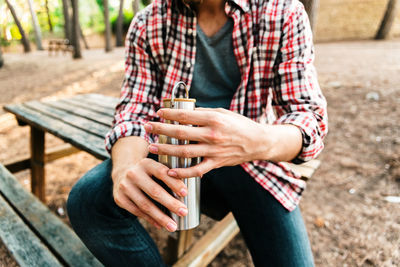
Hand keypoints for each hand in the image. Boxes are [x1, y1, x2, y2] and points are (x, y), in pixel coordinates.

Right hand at [112, 158, 187, 231]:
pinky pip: (137, 212)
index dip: (174, 183)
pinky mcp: (120, 198)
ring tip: (173, 226)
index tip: (185, 193)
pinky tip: (160, 225)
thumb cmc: (148, 173)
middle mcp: (134, 173)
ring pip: (145, 205)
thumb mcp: (156, 167)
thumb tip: (196, 181)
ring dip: (161, 217)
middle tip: (183, 212)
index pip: (162, 172)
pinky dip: (150, 219)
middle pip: (154, 191)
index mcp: (146, 163)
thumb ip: (171, 174)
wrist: (122, 173)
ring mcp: (125, 186)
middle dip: (170, 203)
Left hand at [144, 108, 267, 177]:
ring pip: (184, 152)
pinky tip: (170, 171)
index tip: (157, 113)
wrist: (258, 142)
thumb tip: (185, 113)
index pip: (185, 115)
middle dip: (161, 130)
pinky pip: (196, 170)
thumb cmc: (240, 125)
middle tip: (147, 127)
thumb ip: (204, 113)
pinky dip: (182, 172)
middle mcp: (212, 135)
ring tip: (152, 147)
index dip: (169, 114)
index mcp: (213, 119)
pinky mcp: (216, 163)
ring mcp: (214, 151)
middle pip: (181, 133)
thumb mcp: (223, 113)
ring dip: (166, 150)